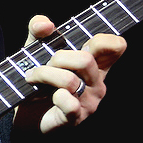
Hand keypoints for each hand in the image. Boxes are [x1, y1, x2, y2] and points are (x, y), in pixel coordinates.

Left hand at [15, 14, 125, 135]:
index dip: (102, 40)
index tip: (81, 44)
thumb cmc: (39, 81)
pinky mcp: (75, 118)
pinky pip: (69, 103)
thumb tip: (45, 24)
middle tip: (46, 65)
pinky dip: (55, 96)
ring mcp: (89, 102)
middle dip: (58, 58)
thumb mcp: (36, 50)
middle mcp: (97, 83)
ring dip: (45, 74)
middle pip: (86, 59)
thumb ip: (38, 31)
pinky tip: (47, 96)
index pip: (116, 46)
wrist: (26, 116)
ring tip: (33, 77)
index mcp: (95, 64)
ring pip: (71, 80)